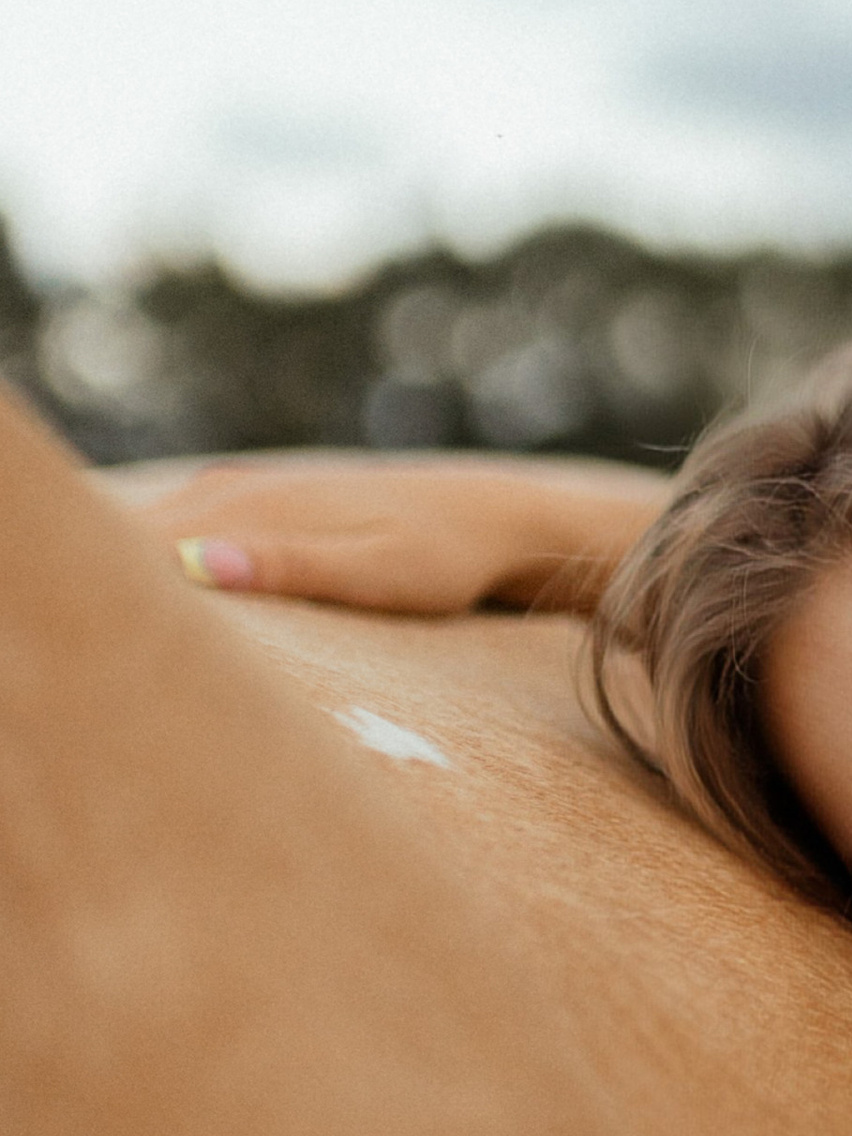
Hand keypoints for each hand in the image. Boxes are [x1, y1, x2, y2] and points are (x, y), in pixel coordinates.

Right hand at [108, 454, 659, 615]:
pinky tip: (145, 600)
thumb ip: (288, 567)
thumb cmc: (442, 555)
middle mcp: (233, 493)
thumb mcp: (375, 573)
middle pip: (130, 531)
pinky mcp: (258, 509)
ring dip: (123, 573)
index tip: (77, 628)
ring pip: (153, 530)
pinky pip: (182, 532)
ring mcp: (242, 495)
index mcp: (250, 508)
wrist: (492, 519)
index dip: (101, 581)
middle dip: (100, 581)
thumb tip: (195, 562)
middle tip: (74, 643)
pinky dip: (156, 563)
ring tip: (97, 631)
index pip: (137, 540)